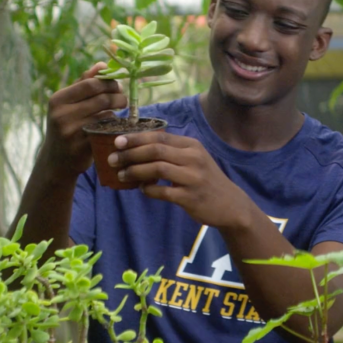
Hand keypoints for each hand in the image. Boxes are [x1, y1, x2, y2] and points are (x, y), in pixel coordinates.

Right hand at [41, 63, 125, 176]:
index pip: (91, 84)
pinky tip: (113, 126)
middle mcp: (62, 115)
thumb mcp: (68, 104)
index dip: (109, 83)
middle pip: (101, 98)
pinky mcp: (82, 148)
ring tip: (117, 111)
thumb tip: (103, 64)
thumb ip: (84, 82)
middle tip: (123, 99)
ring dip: (116, 112)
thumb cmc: (65, 125)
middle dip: (118, 96)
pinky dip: (113, 127)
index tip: (117, 86)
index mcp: (58, 99)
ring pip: (106, 115)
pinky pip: (106, 131)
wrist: (55, 161)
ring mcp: (71, 133)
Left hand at [109, 132, 259, 229]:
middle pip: (155, 150)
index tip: (117, 141)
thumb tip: (138, 148)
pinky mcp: (190, 197)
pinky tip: (142, 189)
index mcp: (191, 146)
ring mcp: (193, 178)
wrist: (230, 205)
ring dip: (135, 171)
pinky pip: (163, 192)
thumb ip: (172, 152)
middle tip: (112, 159)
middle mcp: (193, 158)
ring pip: (157, 169)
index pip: (159, 137)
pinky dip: (149, 190)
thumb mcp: (194, 159)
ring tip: (121, 175)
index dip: (136, 138)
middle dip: (130, 153)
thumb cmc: (206, 180)